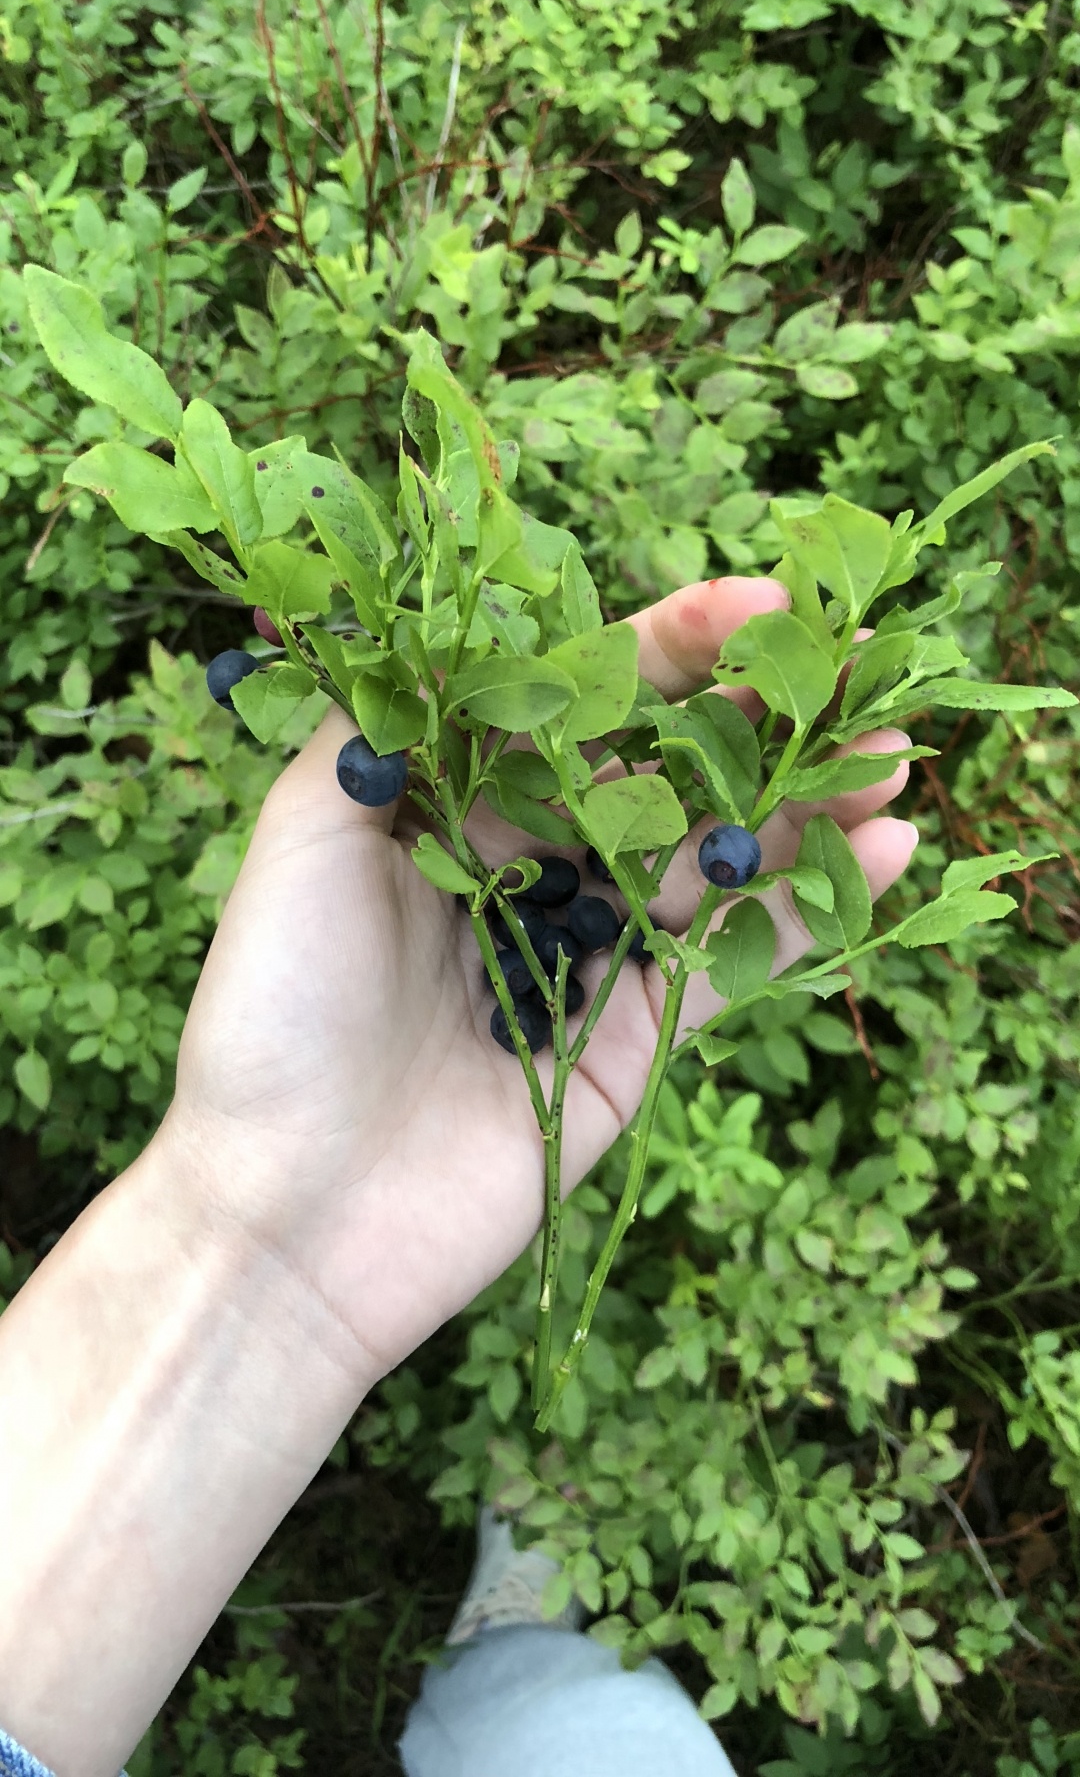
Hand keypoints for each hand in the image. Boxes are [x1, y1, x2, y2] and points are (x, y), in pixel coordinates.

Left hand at [161, 576, 917, 1385]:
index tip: (761, 605)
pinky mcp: (635, 1044)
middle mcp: (533, 871)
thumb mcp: (303, 839)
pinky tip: (884, 850)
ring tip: (892, 752)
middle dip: (761, 721)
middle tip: (854, 674)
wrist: (287, 1212)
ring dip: (806, 805)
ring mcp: (591, 958)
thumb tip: (454, 637)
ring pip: (716, 862)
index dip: (672, 649)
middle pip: (666, 774)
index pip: (579, 702)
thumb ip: (382, 732)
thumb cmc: (275, 1013)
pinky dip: (807, 909)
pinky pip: (734, 963)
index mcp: (457, 809)